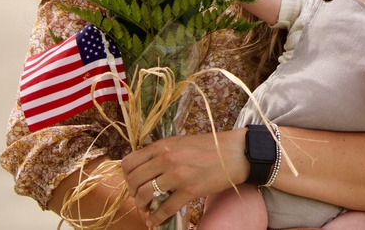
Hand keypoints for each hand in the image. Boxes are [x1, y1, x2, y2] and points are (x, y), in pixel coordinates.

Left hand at [121, 129, 247, 226]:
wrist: (236, 153)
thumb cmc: (211, 146)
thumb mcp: (182, 142)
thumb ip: (163, 152)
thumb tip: (146, 168)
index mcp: (163, 145)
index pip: (130, 162)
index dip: (127, 176)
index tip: (134, 182)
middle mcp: (167, 158)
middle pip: (134, 180)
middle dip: (133, 193)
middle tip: (140, 197)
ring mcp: (178, 175)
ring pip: (146, 195)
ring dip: (142, 205)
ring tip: (147, 209)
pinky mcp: (189, 190)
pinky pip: (165, 208)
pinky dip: (156, 218)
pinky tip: (154, 221)